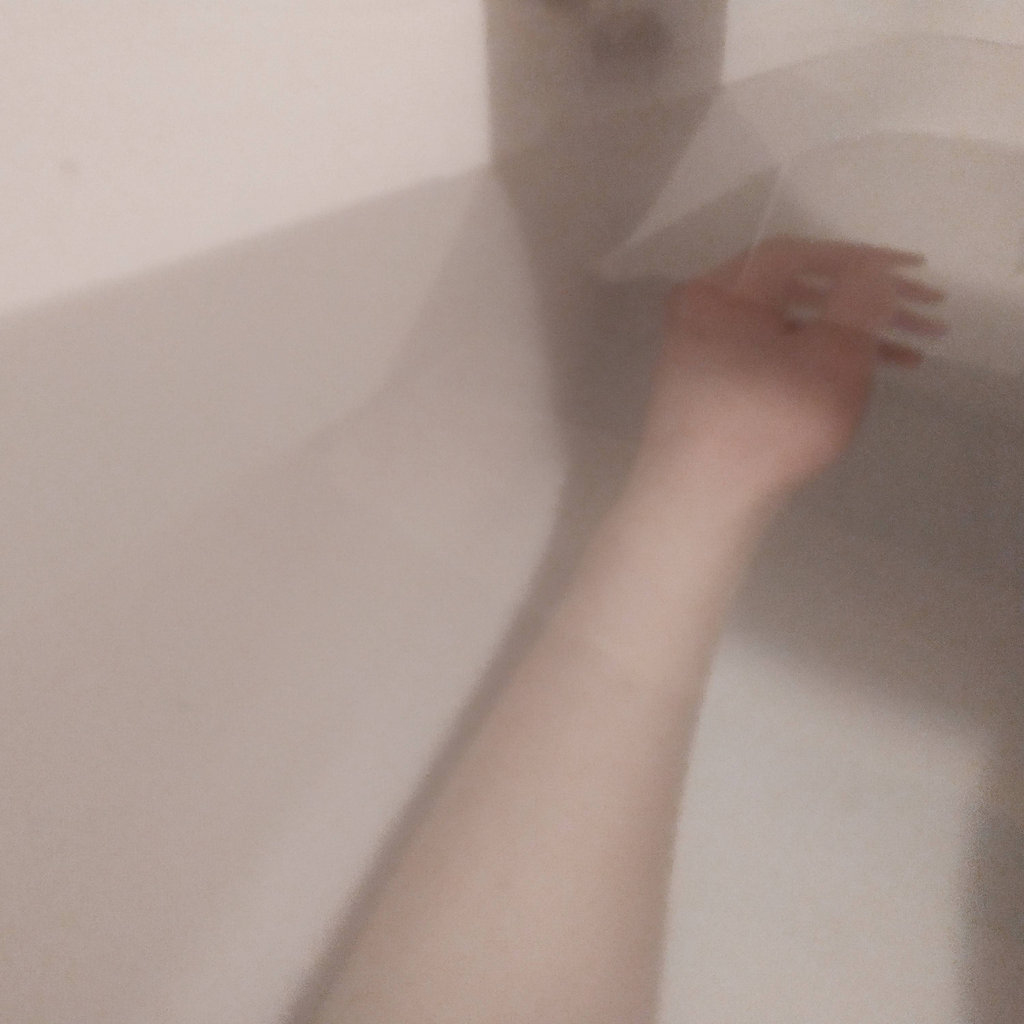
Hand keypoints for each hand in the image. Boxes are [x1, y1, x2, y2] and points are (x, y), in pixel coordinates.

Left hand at [635, 236, 947, 503]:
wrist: (699, 505)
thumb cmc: (768, 427)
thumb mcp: (831, 357)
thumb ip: (859, 303)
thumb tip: (869, 273)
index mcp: (720, 292)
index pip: (799, 255)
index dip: (863, 260)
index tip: (916, 273)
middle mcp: (706, 314)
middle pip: (799, 291)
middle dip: (870, 302)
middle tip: (930, 315)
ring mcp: (707, 354)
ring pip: (794, 329)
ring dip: (856, 335)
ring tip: (920, 349)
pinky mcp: (718, 391)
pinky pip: (778, 359)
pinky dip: (823, 361)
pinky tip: (870, 374)